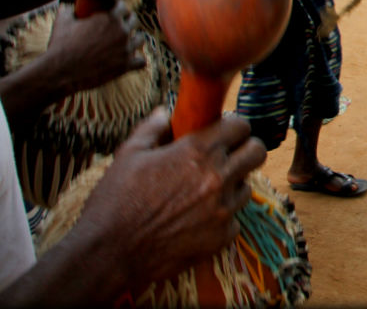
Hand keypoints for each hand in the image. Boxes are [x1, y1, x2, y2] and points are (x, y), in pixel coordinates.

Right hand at [45, 1, 144, 93]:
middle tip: (121, 26)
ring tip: (128, 42)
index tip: (116, 11)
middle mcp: (122, 31)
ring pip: (140, 39)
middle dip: (128, 22)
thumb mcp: (62, 22)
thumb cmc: (60, 46)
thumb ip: (67, 9)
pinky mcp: (126, 66)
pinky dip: (137, 61)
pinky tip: (131, 61)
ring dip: (134, 40)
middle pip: (134, 21)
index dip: (118, 8)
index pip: (123, 7)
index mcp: (109, 18)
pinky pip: (141, 61)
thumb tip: (67, 5)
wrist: (61, 71)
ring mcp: (126, 49)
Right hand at [73, 109, 265, 290]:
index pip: (241, 126)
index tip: (224, 133)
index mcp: (197, 152)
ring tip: (204, 191)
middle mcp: (218, 178)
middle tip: (227, 156)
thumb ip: (152, 128)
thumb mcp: (129, 154)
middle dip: (245, 150)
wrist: (109, 252)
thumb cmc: (115, 200)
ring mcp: (223, 210)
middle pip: (257, 152)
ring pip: (247, 187)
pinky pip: (235, 220)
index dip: (233, 127)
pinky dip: (221, 218)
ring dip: (232, 185)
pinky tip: (197, 219)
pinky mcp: (222, 237)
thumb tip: (165, 113)